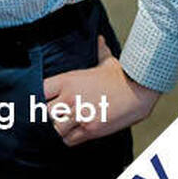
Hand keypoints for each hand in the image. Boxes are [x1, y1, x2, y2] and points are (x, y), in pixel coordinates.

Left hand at [43, 35, 159, 145]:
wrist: (138, 89)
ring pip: (55, 128)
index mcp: (67, 80)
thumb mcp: (105, 59)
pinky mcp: (91, 129)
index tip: (44, 100)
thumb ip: (98, 50)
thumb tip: (100, 38)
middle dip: (49, 115)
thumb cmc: (121, 74)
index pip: (39, 91)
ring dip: (59, 128)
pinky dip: (70, 139)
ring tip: (65, 126)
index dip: (39, 97)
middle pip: (45, 112)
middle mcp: (69, 97)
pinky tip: (75, 134)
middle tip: (56, 115)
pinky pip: (69, 140)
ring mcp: (79, 115)